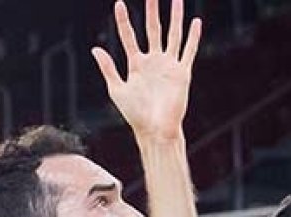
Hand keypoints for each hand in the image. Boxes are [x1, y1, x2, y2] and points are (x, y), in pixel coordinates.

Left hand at [91, 0, 201, 141]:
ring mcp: (168, 65)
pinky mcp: (182, 72)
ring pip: (173, 35)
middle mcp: (153, 61)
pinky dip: (192, 36)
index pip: (128, 36)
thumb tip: (95, 49)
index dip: (123, 20)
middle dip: (152, 11)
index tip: (119, 4)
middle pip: (153, 29)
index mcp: (136, 65)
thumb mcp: (117, 89)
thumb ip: (108, 68)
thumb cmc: (135, 115)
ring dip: (175, 17)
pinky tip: (195, 22)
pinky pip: (188, 50)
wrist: (155, 129)